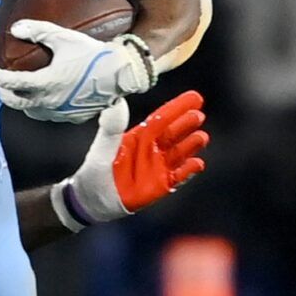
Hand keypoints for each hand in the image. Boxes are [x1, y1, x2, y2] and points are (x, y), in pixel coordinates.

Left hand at [0, 21, 155, 122]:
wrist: (120, 73)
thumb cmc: (92, 54)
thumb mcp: (64, 38)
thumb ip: (39, 31)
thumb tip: (15, 28)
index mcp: (44, 83)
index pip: (11, 83)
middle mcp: (49, 101)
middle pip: (15, 103)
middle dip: (3, 93)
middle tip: (0, 84)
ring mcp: (60, 112)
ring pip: (31, 111)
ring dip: (21, 103)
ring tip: (19, 92)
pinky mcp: (71, 116)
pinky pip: (49, 115)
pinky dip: (40, 107)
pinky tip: (43, 98)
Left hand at [53, 90, 207, 228]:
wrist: (93, 197)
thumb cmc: (97, 169)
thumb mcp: (102, 146)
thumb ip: (112, 127)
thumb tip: (118, 103)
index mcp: (140, 135)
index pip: (161, 118)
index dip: (176, 107)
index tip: (194, 97)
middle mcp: (153, 148)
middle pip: (174, 133)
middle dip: (187, 123)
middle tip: (198, 114)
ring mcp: (159, 166)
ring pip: (181, 152)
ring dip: (192, 144)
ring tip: (201, 137)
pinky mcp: (162, 184)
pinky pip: (180, 176)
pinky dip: (190, 170)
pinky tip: (197, 163)